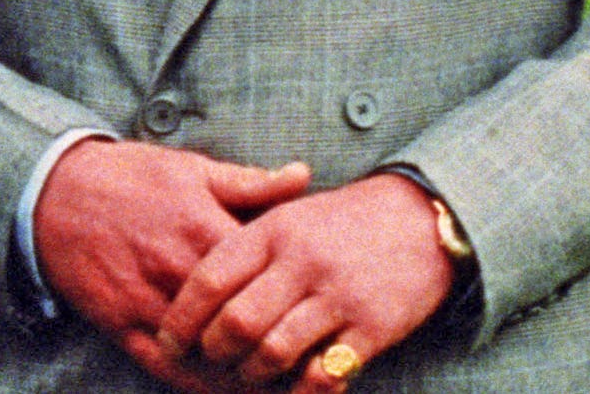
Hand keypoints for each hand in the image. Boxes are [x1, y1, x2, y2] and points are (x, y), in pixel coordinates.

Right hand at [32, 138, 310, 392]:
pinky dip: (200, 386)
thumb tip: (304, 176)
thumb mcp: (192, 169)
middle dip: (278, 350)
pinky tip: (223, 390)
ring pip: (208, 357)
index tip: (321, 320)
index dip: (299, 307)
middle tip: (310, 366)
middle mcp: (179, 271)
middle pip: (243, 327)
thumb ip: (251, 182)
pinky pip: (166, 369)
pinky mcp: (121, 323)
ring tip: (275, 384)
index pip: (268, 282)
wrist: (54, 189)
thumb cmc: (130, 177)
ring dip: (243, 376)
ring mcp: (148, 301)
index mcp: (205, 230)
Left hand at [154, 171, 453, 389]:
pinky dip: (301, 389)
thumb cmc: (340, 221)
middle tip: (209, 358)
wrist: (420, 218)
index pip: (211, 278)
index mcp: (273, 230)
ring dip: (252, 373)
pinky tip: (294, 387)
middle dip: (214, 351)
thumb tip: (188, 277)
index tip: (169, 339)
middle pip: (237, 321)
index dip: (183, 316)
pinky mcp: (372, 327)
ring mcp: (338, 296)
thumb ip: (242, 241)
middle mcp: (302, 262)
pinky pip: (324, 372)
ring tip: (247, 372)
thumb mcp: (288, 213)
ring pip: (274, 351)